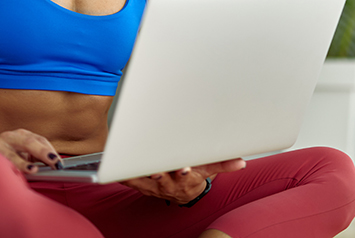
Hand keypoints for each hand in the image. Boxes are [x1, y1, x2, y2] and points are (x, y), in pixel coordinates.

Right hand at [0, 129, 63, 174]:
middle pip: (29, 142)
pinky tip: (11, 173)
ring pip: (13, 151)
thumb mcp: (16, 150)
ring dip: (24, 162)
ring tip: (34, 170)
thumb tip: (47, 168)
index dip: (50, 150)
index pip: (39, 140)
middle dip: (43, 152)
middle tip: (55, 162)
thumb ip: (29, 157)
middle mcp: (10, 136)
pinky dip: (6, 167)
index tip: (59, 162)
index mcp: (20, 135)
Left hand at [123, 158, 245, 203]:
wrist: (181, 193)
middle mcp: (167, 183)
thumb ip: (222, 164)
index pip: (184, 175)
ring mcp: (153, 184)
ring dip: (137, 171)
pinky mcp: (140, 183)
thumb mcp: (207, 169)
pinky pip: (129, 178)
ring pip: (143, 178)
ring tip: (129, 162)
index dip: (183, 172)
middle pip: (162, 176)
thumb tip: (241, 161)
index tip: (183, 167)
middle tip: (154, 165)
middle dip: (158, 171)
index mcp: (184, 177)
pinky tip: (113, 166)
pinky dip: (121, 173)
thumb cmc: (192, 177)